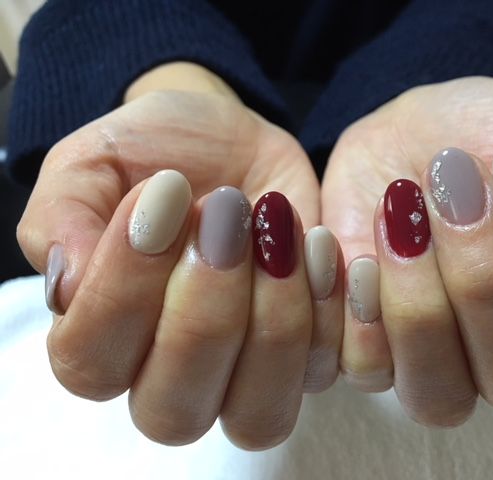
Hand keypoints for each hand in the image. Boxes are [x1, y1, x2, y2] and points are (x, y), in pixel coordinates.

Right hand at [17, 69, 342, 447]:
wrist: (228, 137)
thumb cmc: (153, 154)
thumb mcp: (92, 163)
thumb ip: (63, 218)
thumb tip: (69, 285)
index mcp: (99, 341)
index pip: (93, 363)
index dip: (125, 288)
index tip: (163, 193)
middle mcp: (168, 377)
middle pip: (176, 409)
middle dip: (206, 312)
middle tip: (225, 213)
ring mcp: (242, 376)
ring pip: (258, 410)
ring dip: (273, 318)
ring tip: (276, 230)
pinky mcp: (306, 354)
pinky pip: (323, 368)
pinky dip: (327, 306)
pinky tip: (318, 241)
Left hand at [321, 76, 492, 424]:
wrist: (400, 132)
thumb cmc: (481, 140)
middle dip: (485, 277)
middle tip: (455, 192)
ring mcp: (436, 365)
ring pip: (438, 390)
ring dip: (418, 297)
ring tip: (401, 220)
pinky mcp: (372, 353)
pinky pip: (366, 369)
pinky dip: (361, 312)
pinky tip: (359, 256)